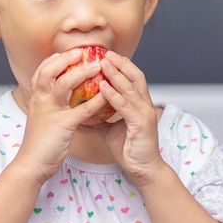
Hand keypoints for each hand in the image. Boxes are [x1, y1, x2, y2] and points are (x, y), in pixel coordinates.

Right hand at [13, 49, 109, 184]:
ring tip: (97, 66)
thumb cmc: (38, 142)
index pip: (40, 71)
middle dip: (65, 59)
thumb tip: (58, 95)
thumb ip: (47, 104)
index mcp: (35, 98)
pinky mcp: (63, 125)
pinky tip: (106, 95)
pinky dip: (96, 100)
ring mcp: (51, 111)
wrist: (32, 163)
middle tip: (81, 51)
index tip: (63, 52)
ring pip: (65, 83)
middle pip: (50, 71)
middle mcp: (40, 101)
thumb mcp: (39, 117)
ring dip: (82, 72)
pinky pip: (82, 109)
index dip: (52, 60)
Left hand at [90, 50, 166, 186]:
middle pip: (134, 76)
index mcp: (138, 103)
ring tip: (102, 63)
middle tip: (105, 52)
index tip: (105, 54)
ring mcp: (145, 113)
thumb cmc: (128, 148)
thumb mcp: (108, 128)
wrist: (142, 170)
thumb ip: (96, 117)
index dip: (120, 65)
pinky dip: (114, 96)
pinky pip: (126, 106)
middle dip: (120, 63)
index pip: (131, 77)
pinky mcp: (141, 124)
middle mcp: (144, 104)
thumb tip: (77, 109)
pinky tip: (103, 88)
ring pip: (130, 88)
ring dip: (116, 74)